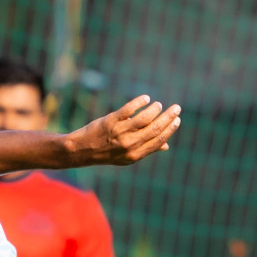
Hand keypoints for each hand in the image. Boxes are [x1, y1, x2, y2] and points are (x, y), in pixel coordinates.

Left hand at [64, 96, 180, 165]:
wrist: (80, 150)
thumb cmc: (105, 152)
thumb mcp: (125, 157)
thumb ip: (145, 149)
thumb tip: (165, 146)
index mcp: (134, 155)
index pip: (158, 141)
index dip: (169, 130)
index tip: (177, 120)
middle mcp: (128, 145)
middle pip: (154, 129)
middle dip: (168, 117)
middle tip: (176, 108)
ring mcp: (119, 133)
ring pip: (144, 118)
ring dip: (154, 110)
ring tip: (157, 105)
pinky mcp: (110, 121)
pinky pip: (129, 109)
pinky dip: (140, 102)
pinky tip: (145, 99)